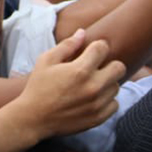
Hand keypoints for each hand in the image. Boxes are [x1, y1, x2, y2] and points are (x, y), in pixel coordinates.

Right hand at [9, 29, 126, 138]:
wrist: (32, 119)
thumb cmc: (38, 87)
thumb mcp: (46, 61)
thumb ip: (67, 45)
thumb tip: (82, 32)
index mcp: (80, 70)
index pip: (103, 48)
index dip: (97, 46)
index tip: (91, 52)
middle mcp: (93, 86)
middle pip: (119, 67)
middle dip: (109, 64)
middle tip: (97, 68)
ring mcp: (97, 104)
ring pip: (116, 86)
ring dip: (107, 83)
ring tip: (91, 85)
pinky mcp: (98, 118)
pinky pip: (114, 104)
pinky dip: (107, 101)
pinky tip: (93, 99)